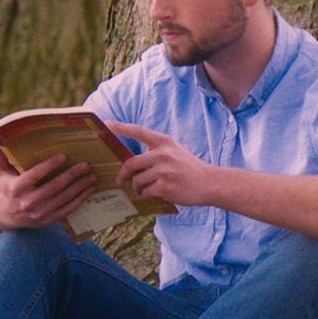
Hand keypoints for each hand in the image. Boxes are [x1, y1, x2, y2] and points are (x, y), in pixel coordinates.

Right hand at [0, 153, 96, 233]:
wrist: (1, 215)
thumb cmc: (5, 188)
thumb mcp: (0, 172)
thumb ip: (1, 156)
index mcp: (14, 189)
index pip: (34, 175)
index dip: (49, 165)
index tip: (63, 156)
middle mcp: (26, 203)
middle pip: (53, 187)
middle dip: (71, 175)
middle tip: (85, 165)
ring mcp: (38, 214)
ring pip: (63, 199)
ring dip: (79, 187)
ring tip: (92, 176)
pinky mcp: (47, 221)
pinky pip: (67, 210)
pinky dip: (80, 200)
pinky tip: (89, 190)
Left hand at [104, 120, 225, 206]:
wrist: (210, 183)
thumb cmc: (190, 168)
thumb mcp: (176, 151)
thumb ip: (157, 151)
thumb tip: (132, 160)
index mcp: (165, 142)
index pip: (139, 131)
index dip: (121, 127)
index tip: (107, 124)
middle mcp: (163, 154)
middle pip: (131, 163)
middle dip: (123, 174)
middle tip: (121, 180)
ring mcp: (163, 171)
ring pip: (137, 180)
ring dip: (138, 187)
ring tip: (145, 189)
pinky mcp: (165, 187)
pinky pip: (146, 191)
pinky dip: (147, 194)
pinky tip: (156, 193)